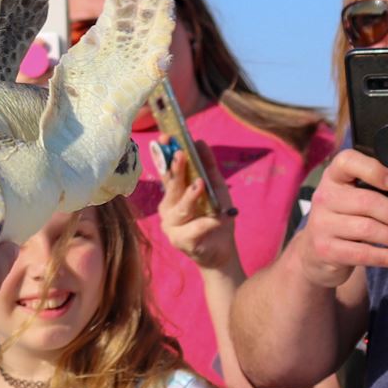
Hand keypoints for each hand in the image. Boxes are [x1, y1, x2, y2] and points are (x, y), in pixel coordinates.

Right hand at [158, 145, 238, 272]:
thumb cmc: (216, 217)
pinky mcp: (180, 241)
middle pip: (172, 187)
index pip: (168, 171)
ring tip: (199, 185)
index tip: (166, 138)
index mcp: (173, 194)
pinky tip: (214, 220)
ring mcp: (171, 226)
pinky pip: (192, 229)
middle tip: (180, 154)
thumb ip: (208, 168)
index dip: (165, 154)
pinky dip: (204, 224)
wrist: (221, 250)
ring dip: (190, 197)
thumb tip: (200, 142)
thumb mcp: (216, 189)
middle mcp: (168, 208)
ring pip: (180, 208)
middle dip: (176, 170)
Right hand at [294, 148, 387, 287]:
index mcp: (334, 177)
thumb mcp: (354, 199)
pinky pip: (363, 253)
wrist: (316, 253)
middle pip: (367, 201)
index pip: (347, 161)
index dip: (372, 169)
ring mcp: (321, 224)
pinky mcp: (325, 250)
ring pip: (368, 229)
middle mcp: (324, 197)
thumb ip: (378, 192)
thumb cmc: (348, 220)